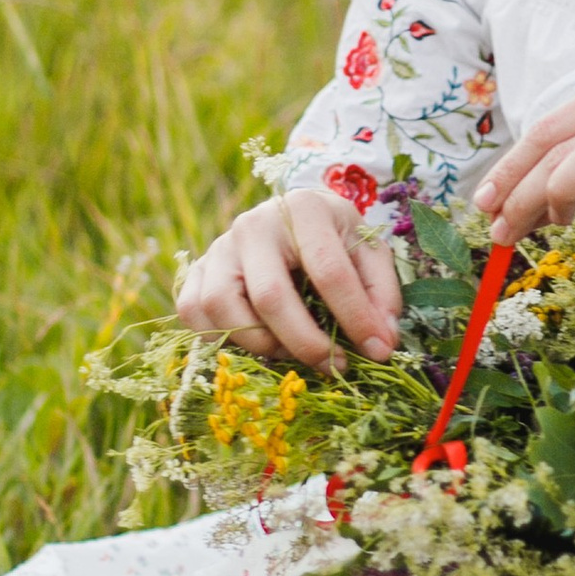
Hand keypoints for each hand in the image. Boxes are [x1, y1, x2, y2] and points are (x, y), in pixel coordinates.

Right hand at [173, 192, 402, 370]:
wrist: (292, 217)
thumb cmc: (334, 237)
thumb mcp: (368, 250)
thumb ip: (381, 292)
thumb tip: (382, 343)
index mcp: (304, 209)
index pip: (329, 271)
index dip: (355, 317)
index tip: (376, 352)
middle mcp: (253, 224)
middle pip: (270, 296)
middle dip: (306, 343)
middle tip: (333, 366)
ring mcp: (219, 246)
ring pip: (222, 306)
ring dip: (260, 343)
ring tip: (292, 351)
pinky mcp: (197, 269)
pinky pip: (193, 311)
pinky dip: (219, 337)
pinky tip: (255, 341)